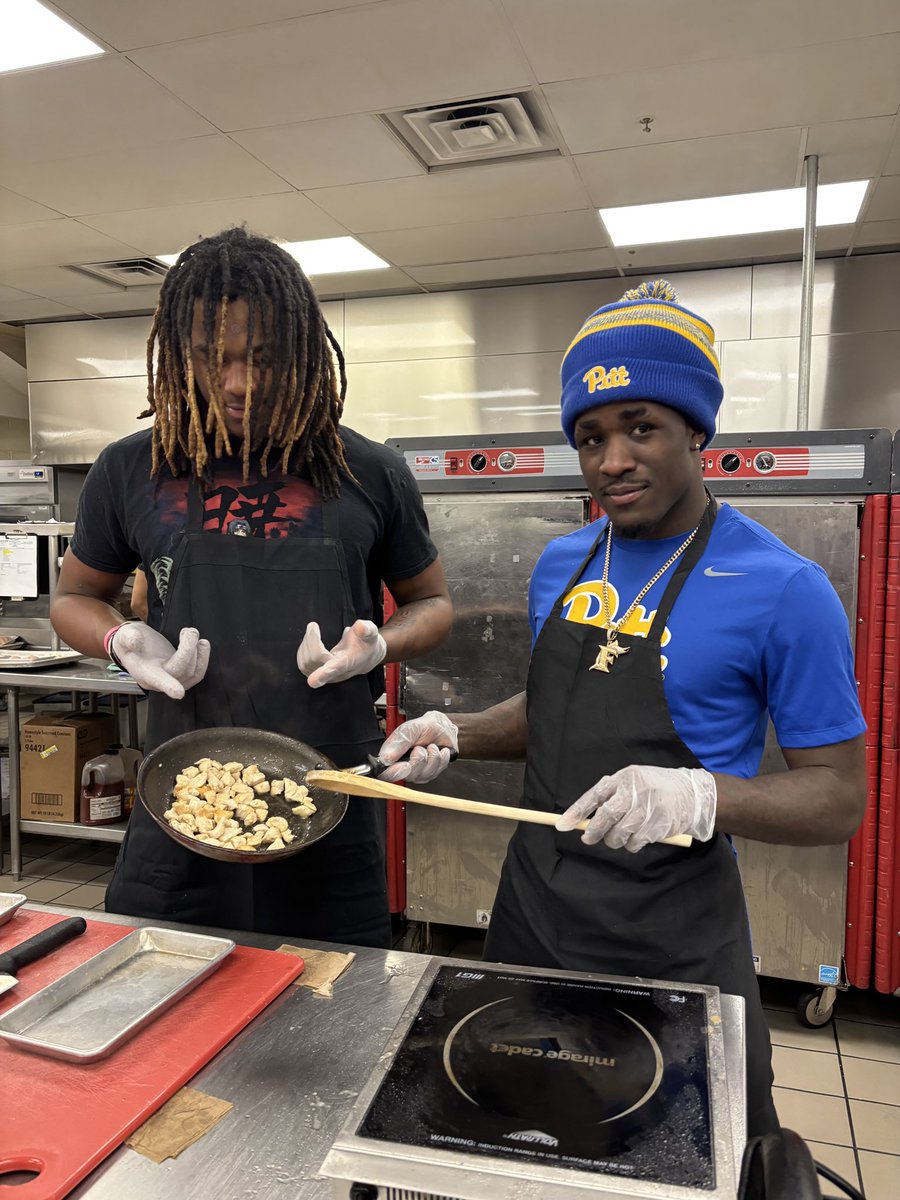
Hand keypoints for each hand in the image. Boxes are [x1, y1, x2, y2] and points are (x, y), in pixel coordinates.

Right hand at [109, 624, 209, 700]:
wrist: (135, 643)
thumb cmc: (129, 641)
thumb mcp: (124, 635)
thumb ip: (128, 638)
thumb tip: (135, 641)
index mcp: (144, 672)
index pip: (157, 680)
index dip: (168, 686)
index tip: (178, 693)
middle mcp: (159, 680)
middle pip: (181, 672)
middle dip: (189, 650)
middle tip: (189, 631)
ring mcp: (172, 678)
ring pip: (193, 674)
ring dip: (200, 655)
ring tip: (194, 635)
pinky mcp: (182, 673)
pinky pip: (198, 673)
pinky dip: (204, 658)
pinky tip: (202, 644)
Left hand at [297, 619, 386, 688]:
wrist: (367, 656)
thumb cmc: (367, 643)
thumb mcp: (371, 633)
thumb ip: (367, 629)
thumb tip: (361, 627)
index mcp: (348, 663)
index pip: (335, 669)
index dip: (323, 674)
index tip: (312, 681)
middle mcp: (336, 673)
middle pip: (314, 660)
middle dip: (310, 640)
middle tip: (313, 625)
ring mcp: (325, 676)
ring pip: (305, 663)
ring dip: (306, 644)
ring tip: (313, 631)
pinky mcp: (317, 675)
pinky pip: (302, 664)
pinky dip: (303, 649)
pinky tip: (310, 640)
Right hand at [377, 711, 458, 782]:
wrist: (441, 727)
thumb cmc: (422, 729)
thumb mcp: (408, 730)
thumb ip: (397, 743)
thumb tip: (385, 758)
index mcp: (393, 758)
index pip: (387, 775)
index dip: (395, 773)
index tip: (405, 764)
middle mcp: (404, 769)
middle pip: (408, 776)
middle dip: (418, 759)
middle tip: (419, 747)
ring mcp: (418, 773)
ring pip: (425, 774)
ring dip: (431, 756)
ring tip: (430, 746)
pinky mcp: (432, 774)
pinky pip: (437, 771)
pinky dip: (441, 758)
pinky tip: (438, 751)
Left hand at [555, 765, 716, 851]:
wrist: (691, 793)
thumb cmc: (653, 788)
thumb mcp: (631, 781)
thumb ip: (610, 796)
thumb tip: (582, 819)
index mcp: (624, 778)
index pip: (595, 796)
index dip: (577, 812)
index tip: (562, 825)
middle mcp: (636, 791)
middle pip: (606, 817)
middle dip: (594, 832)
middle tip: (589, 839)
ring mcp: (649, 808)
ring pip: (620, 834)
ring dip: (615, 840)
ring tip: (620, 835)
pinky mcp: (660, 824)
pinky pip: (636, 843)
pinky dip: (632, 845)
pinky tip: (638, 836)